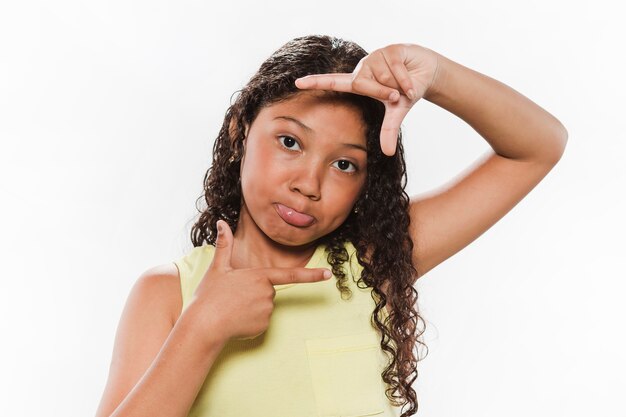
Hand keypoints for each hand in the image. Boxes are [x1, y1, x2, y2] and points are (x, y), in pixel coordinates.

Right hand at [189, 220, 330, 342]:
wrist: (203, 326)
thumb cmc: (209, 296)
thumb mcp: (217, 268)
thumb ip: (224, 245)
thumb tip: (221, 222)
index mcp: (259, 276)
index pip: (291, 275)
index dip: (311, 275)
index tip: (328, 274)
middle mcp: (267, 294)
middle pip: (268, 290)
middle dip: (253, 292)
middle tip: (232, 296)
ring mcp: (266, 312)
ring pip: (264, 306)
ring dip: (250, 307)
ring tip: (231, 308)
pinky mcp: (262, 327)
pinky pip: (260, 321)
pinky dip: (249, 321)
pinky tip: (235, 320)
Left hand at [295, 43, 439, 155]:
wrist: (426, 72)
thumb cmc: (405, 90)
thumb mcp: (396, 112)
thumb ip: (388, 130)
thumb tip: (388, 153)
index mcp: (359, 83)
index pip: (333, 83)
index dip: (316, 83)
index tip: (297, 83)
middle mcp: (363, 69)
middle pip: (364, 85)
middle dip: (384, 93)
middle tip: (396, 96)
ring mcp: (374, 57)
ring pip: (383, 77)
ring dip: (399, 85)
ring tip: (404, 82)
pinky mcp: (388, 49)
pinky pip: (395, 69)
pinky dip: (406, 80)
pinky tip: (411, 79)